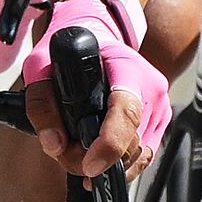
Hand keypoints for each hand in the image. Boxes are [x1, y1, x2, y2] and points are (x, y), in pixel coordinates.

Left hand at [28, 0, 162, 179]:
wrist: (98, 36)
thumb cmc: (72, 51)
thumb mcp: (42, 65)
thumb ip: (41, 103)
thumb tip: (54, 143)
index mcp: (127, 68)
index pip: (126, 111)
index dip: (110, 144)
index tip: (90, 165)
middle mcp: (151, 88)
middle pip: (132, 141)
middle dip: (97, 160)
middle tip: (67, 155)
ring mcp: (159, 107)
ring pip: (139, 154)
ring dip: (108, 165)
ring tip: (79, 154)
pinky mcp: (159, 122)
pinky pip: (144, 155)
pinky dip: (121, 164)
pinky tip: (99, 158)